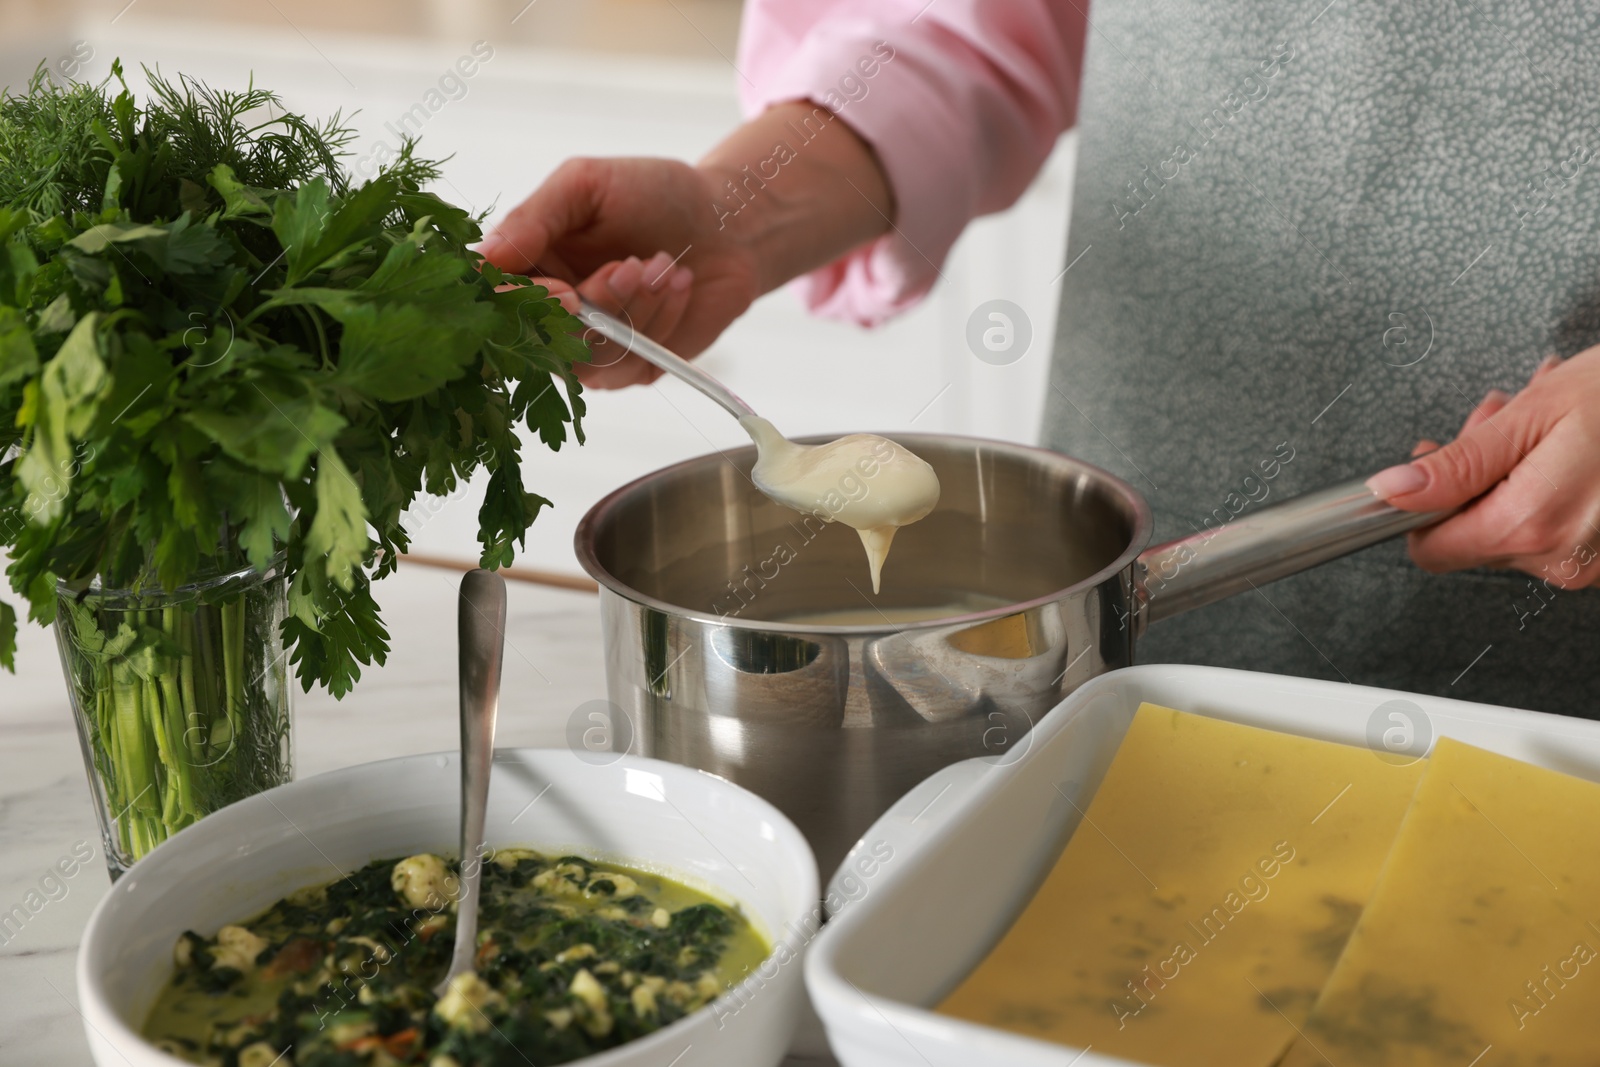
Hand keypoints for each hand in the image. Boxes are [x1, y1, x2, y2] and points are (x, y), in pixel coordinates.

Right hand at [477, 156, 761, 387]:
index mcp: (528, 265)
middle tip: (630, 266)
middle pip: (541, 339)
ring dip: (633, 311)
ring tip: (663, 263)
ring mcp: (591, 344)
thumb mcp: (585, 185)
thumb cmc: (653, 193)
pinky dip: (660, 320)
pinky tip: (679, 283)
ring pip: (589, 357)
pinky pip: (632, 363)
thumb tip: (484, 256)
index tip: (565, 292)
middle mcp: (552, 311)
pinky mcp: (633, 365)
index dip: (520, 307)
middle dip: (593, 306)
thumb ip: (533, 218)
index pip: (495, 300)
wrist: (726, 222)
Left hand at [1367, 350, 1599, 588]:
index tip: (1433, 466)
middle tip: (1497, 417)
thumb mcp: (1531, 416)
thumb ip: (1457, 465)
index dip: (1421, 508)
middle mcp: (1563, 559)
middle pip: (1473, 534)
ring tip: (1541, 424)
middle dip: (1474, 474)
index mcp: (1533, 525)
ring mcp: (1592, 565)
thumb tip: (1393, 492)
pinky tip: (1567, 447)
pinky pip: (1555, 529)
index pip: (1432, 552)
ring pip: (1514, 527)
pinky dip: (1547, 486)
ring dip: (1512, 473)